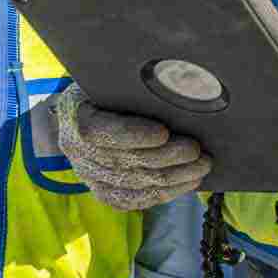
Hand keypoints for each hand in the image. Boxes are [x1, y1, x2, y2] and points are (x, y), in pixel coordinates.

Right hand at [51, 86, 211, 208]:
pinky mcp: (104, 191)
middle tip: (197, 151)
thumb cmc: (105, 88)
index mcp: (75, 116)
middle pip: (124, 161)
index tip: (163, 133)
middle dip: (165, 157)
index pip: (100, 131)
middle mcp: (77, 151)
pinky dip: (164, 193)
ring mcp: (89, 175)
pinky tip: (188, 183)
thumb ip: (133, 84)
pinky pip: (135, 200)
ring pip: (134, 184)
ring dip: (172, 178)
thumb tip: (179, 83)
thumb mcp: (111, 77)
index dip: (132, 134)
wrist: (81, 113)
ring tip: (201, 167)